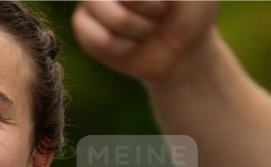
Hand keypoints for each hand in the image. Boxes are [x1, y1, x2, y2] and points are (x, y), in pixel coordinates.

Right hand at [72, 1, 219, 83]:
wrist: (183, 51)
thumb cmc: (192, 11)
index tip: (168, 1)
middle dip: (148, 6)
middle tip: (160, 11)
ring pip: (109, 16)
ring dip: (136, 29)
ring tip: (146, 28)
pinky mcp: (85, 27)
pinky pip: (95, 39)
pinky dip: (120, 48)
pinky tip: (130, 45)